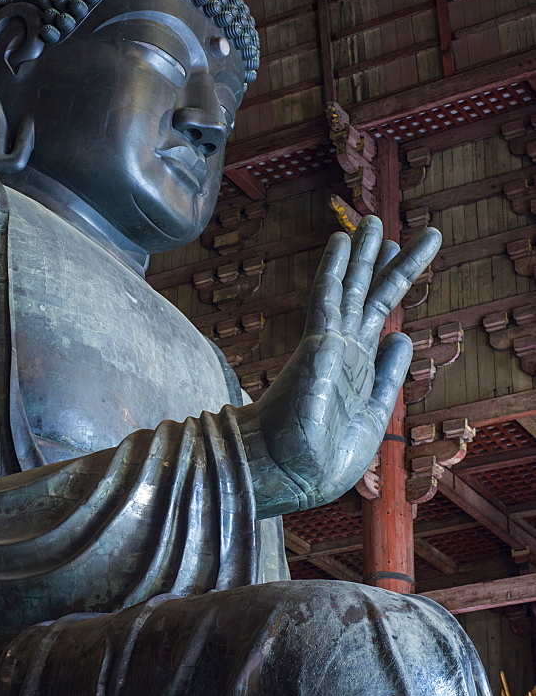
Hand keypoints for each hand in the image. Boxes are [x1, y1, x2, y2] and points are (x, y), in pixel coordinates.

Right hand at [238, 216, 441, 517]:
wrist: (292, 474)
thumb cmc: (325, 457)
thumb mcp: (374, 413)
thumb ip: (389, 374)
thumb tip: (403, 335)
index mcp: (358, 367)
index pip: (378, 314)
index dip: (391, 284)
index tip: (398, 257)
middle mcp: (344, 349)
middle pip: (368, 294)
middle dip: (383, 260)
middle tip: (390, 227)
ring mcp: (330, 344)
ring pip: (352, 288)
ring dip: (365, 254)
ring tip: (376, 221)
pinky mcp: (317, 346)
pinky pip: (328, 298)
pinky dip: (336, 268)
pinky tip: (343, 241)